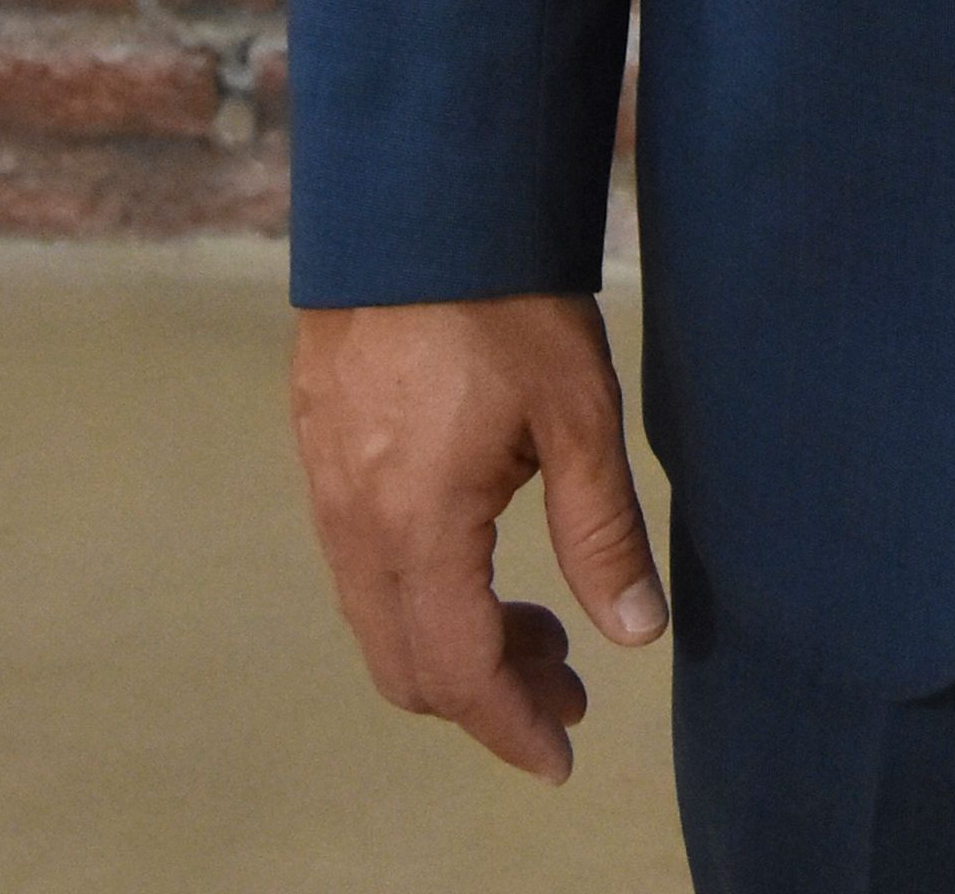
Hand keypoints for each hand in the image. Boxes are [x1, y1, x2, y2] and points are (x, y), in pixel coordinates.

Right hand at [290, 292, 667, 781]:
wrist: (414, 198)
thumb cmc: (504, 294)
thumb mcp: (576, 411)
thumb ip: (601, 530)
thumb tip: (635, 635)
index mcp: (419, 525)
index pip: (459, 673)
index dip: (512, 727)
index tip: (562, 755)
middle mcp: (356, 524)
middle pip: (409, 665)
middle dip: (489, 696)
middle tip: (567, 684)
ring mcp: (326, 490)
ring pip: (379, 619)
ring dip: (453, 644)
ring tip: (538, 624)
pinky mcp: (319, 452)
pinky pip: (360, 565)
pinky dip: (419, 593)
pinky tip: (480, 558)